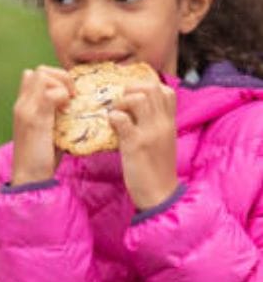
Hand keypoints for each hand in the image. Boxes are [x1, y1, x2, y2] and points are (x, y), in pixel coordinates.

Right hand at [11, 66, 71, 184]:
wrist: (29, 177)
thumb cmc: (42, 159)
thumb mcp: (48, 132)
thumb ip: (54, 117)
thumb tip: (71, 107)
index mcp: (24, 106)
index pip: (33, 75)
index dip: (54, 79)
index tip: (67, 96)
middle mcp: (22, 104)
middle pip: (39, 70)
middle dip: (60, 77)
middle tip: (72, 97)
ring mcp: (26, 109)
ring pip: (42, 75)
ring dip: (61, 84)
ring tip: (69, 103)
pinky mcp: (34, 118)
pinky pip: (50, 92)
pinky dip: (62, 96)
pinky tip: (66, 111)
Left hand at [109, 80, 178, 208]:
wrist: (160, 194)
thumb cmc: (157, 169)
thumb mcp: (160, 140)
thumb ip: (151, 123)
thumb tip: (130, 108)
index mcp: (170, 123)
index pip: (166, 90)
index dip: (145, 86)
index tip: (132, 96)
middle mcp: (162, 124)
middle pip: (152, 87)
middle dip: (131, 88)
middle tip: (120, 103)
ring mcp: (150, 133)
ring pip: (139, 98)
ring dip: (121, 101)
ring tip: (116, 113)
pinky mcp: (135, 145)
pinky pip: (122, 119)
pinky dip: (113, 117)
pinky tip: (111, 125)